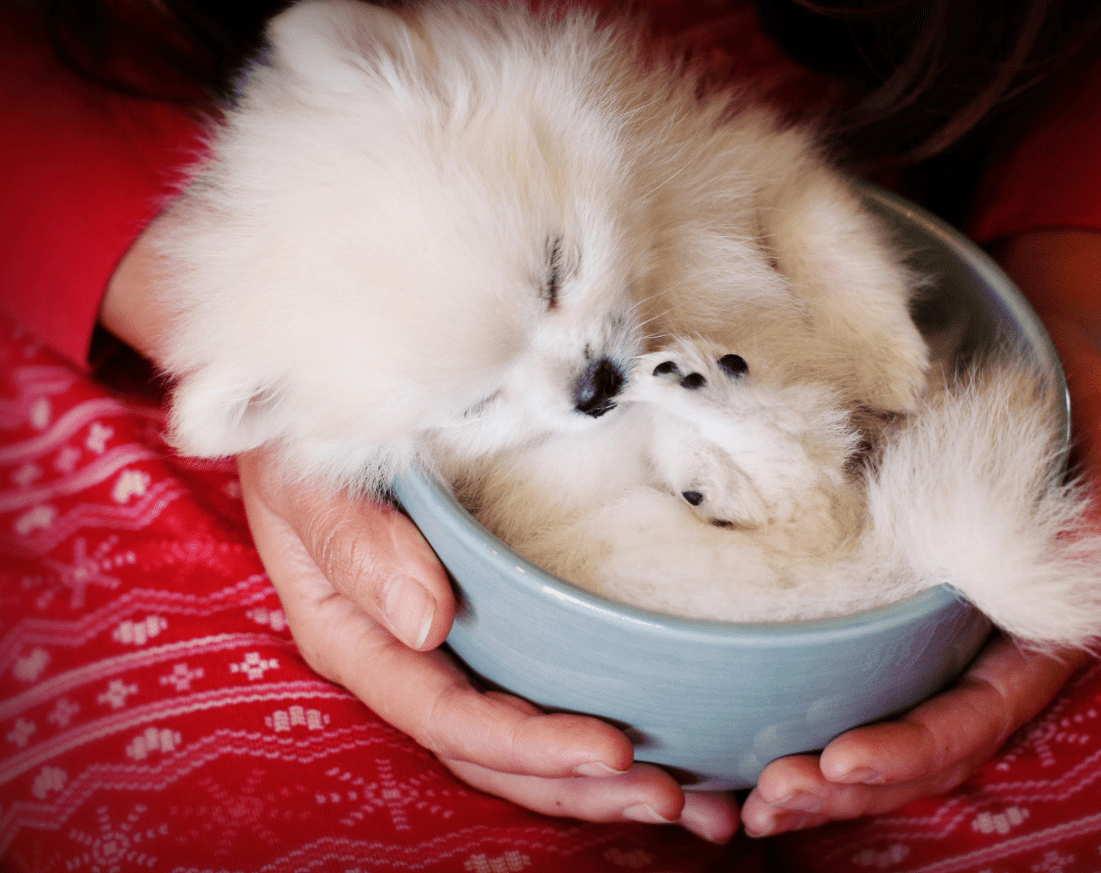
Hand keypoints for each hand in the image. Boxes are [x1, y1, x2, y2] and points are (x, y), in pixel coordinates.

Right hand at [236, 449, 740, 840]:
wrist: (315, 396)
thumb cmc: (301, 434)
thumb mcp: (307, 476)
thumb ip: (354, 544)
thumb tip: (425, 622)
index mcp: (359, 639)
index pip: (448, 717)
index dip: (529, 745)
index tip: (611, 750)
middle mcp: (410, 657)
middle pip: (498, 752)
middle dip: (584, 786)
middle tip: (678, 801)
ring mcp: (454, 642)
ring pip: (528, 733)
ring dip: (606, 777)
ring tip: (700, 802)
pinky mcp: (494, 615)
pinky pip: (547, 680)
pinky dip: (608, 711)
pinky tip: (677, 739)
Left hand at [742, 229, 1100, 835]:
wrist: (1026, 353)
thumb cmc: (1070, 385)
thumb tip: (1089, 545)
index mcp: (1040, 619)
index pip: (984, 710)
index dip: (918, 746)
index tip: (841, 760)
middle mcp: (983, 640)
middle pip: (925, 743)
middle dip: (850, 784)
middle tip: (769, 798)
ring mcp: (932, 626)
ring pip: (882, 722)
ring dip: (820, 774)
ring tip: (746, 799)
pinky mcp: (884, 598)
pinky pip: (848, 669)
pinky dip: (802, 711)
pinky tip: (743, 739)